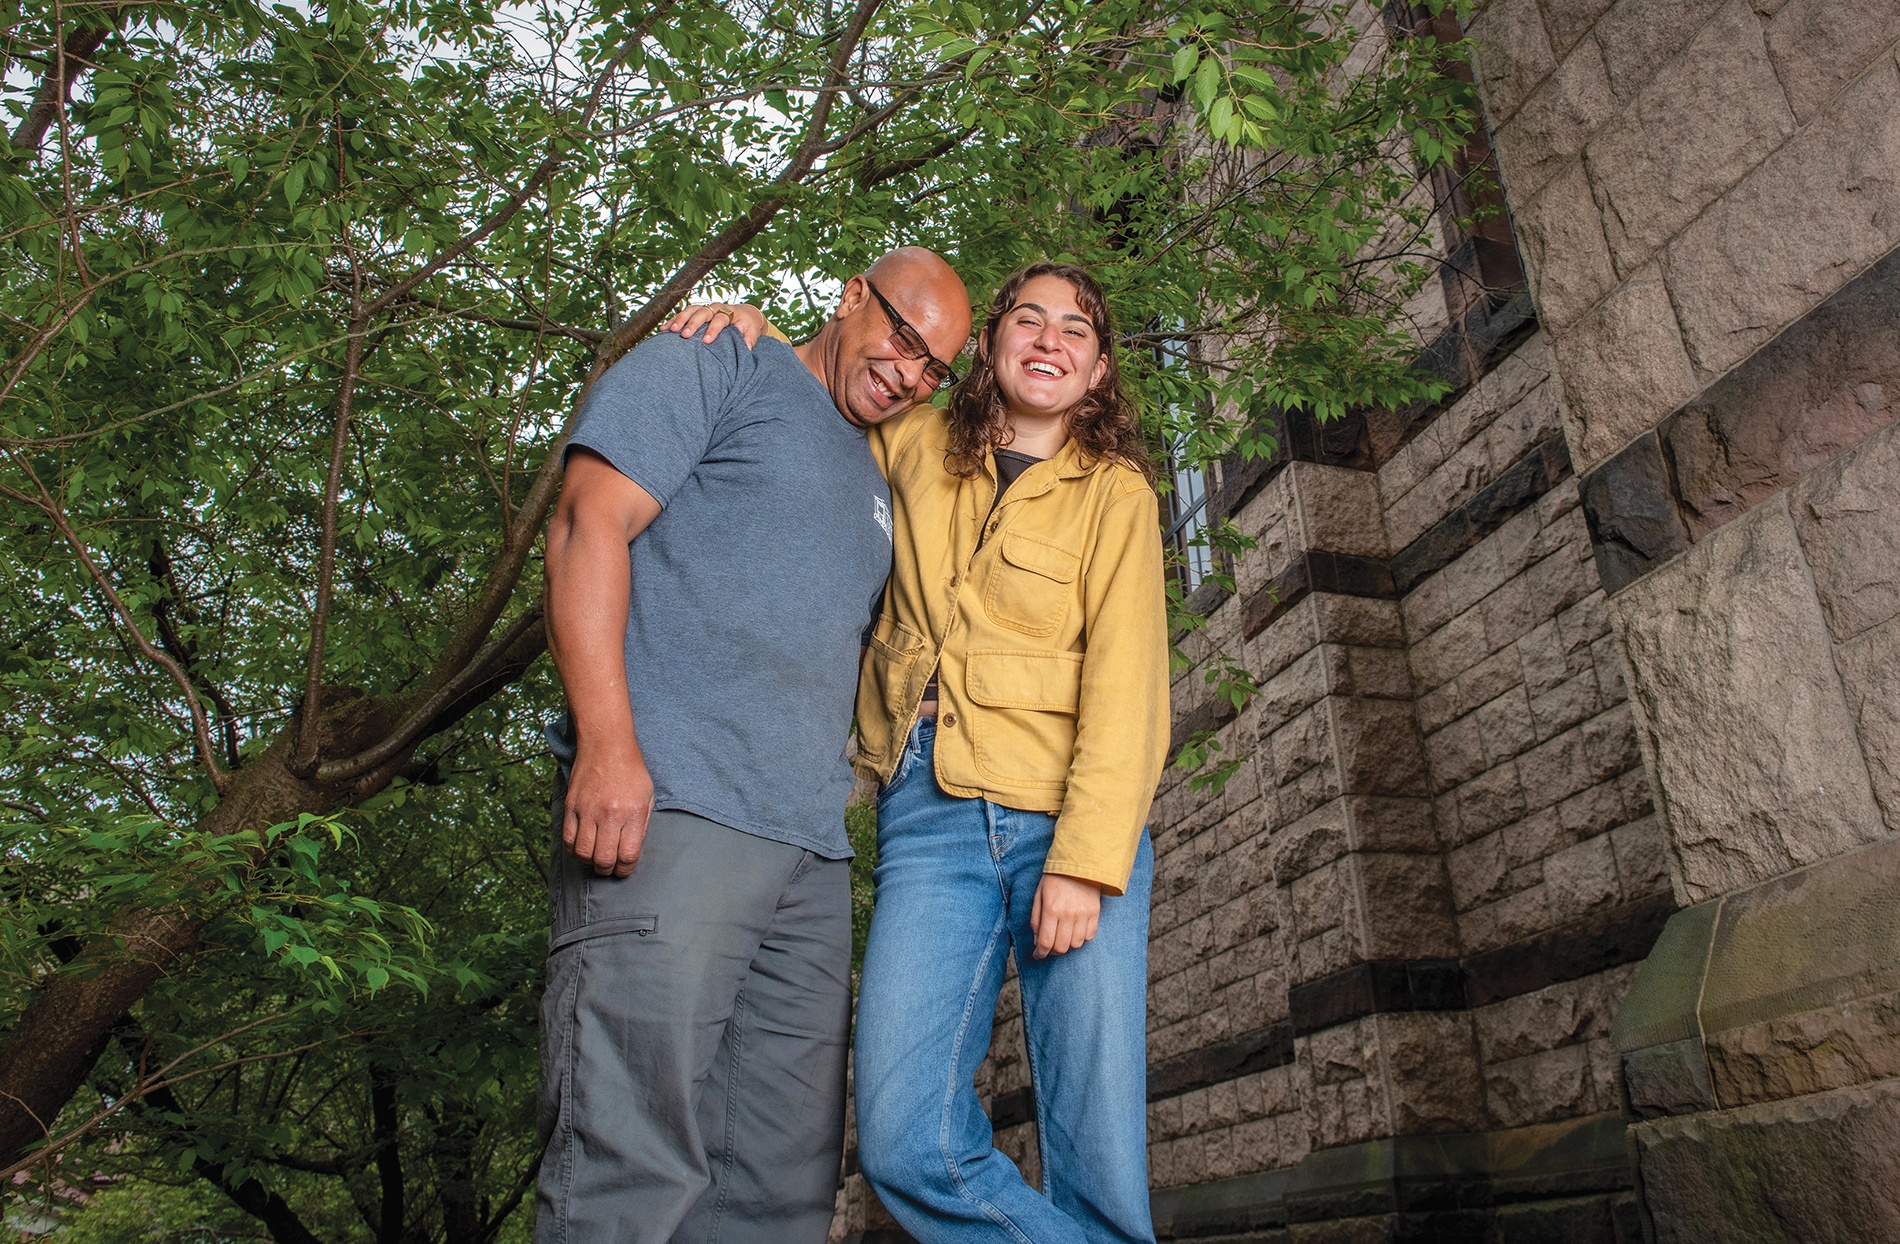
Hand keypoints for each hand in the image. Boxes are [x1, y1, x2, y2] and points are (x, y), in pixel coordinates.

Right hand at [562, 740, 655, 877]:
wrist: (607, 744)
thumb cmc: (631, 770)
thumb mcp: (648, 797)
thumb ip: (641, 826)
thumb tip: (630, 851)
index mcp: (632, 812)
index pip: (627, 855)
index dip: (625, 869)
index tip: (624, 870)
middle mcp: (609, 813)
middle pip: (604, 859)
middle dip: (607, 869)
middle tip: (609, 867)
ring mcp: (587, 810)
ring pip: (583, 853)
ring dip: (589, 861)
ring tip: (595, 858)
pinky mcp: (571, 805)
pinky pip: (568, 838)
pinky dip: (573, 849)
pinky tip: (581, 847)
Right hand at [662, 302, 767, 347]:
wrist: (744, 314)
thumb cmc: (748, 325)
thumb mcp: (753, 331)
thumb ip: (750, 339)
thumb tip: (748, 349)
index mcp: (729, 312)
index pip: (720, 319)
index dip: (713, 330)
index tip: (706, 341)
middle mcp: (715, 307)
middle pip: (702, 312)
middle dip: (692, 323)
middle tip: (685, 335)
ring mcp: (705, 308)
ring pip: (690, 310)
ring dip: (679, 319)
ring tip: (670, 331)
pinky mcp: (697, 311)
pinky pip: (683, 314)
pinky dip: (673, 320)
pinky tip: (663, 329)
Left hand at [1030, 873, 1102, 958]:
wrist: (1079, 862)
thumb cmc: (1055, 878)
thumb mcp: (1039, 895)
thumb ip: (1036, 919)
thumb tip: (1037, 941)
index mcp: (1052, 909)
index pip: (1046, 942)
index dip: (1040, 953)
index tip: (1037, 955)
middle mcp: (1069, 914)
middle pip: (1061, 947)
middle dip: (1052, 951)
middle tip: (1049, 947)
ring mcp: (1084, 914)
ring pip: (1076, 944)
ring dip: (1067, 945)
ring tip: (1062, 937)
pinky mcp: (1095, 913)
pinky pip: (1089, 936)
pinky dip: (1081, 938)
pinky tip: (1075, 931)